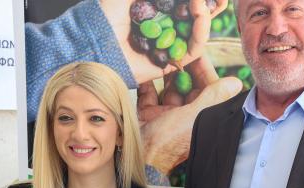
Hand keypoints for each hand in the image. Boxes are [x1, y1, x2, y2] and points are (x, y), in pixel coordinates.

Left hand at [100, 0, 228, 83]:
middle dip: (209, 5)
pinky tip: (200, 15)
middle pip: (195, 17)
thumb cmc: (104, 16)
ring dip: (205, 14)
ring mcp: (170, 47)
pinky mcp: (172, 64)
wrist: (94, 45)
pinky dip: (201, 31)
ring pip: (198, 31)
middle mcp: (165, 30)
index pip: (183, 4)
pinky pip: (195, 49)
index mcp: (155, 13)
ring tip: (203, 3)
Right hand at [139, 55, 241, 174]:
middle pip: (188, 86)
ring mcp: (166, 115)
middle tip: (177, 47)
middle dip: (183, 67)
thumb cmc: (169, 142)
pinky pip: (148, 94)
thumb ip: (213, 98)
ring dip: (165, 72)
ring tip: (161, 52)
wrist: (139, 161)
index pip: (207, 88)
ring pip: (169, 88)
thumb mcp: (193, 116)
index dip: (203, 69)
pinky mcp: (148, 115)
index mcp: (201, 116)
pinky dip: (147, 82)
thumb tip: (236, 82)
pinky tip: (146, 67)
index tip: (197, 50)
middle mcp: (186, 116)